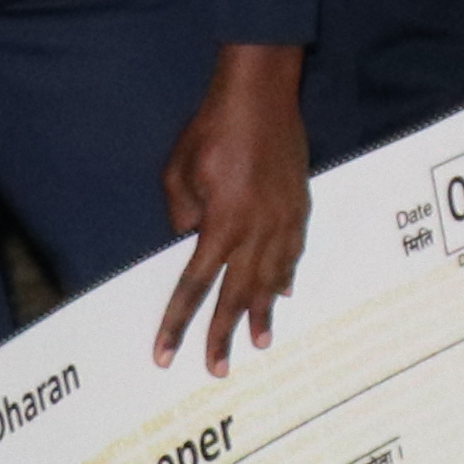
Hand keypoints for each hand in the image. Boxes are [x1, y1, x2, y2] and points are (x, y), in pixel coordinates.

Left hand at [148, 44, 311, 374]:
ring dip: (262, 313)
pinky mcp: (298, 206)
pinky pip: (292, 252)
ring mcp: (283, 220)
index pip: (193, 287)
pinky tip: (284, 292)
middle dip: (223, 334)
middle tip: (217, 369)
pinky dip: (285, 276)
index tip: (166, 355)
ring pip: (271, 279)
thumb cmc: (212, 129)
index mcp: (221, 226)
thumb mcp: (178, 174)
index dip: (177, 324)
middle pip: (237, 295)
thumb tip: (190, 242)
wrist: (261, 94)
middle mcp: (256, 231)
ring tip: (261, 342)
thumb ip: (182, 216)